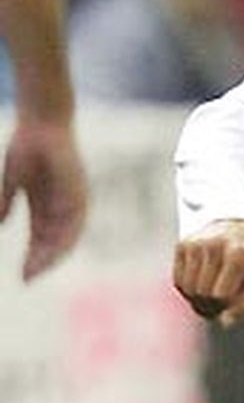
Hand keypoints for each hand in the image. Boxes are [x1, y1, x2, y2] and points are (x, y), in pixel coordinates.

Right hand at [0, 122, 86, 280]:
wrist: (42, 124)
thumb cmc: (27, 148)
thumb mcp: (13, 181)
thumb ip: (7, 202)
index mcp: (48, 206)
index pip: (43, 238)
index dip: (34, 256)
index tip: (23, 274)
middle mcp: (64, 207)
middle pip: (55, 242)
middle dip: (41, 261)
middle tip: (28, 278)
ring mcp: (73, 201)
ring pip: (65, 238)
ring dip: (51, 256)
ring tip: (36, 271)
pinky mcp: (78, 194)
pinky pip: (72, 223)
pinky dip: (62, 239)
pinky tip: (49, 251)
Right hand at [171, 219, 243, 327]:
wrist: (235, 225)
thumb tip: (225, 323)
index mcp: (238, 253)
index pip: (221, 294)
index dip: (226, 304)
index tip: (233, 300)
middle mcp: (213, 246)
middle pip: (203, 293)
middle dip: (212, 303)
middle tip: (222, 300)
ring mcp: (195, 244)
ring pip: (189, 289)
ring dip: (199, 299)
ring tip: (212, 294)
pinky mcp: (182, 245)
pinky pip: (179, 281)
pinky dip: (189, 290)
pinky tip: (201, 285)